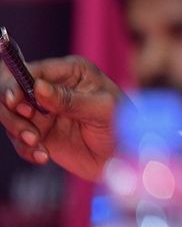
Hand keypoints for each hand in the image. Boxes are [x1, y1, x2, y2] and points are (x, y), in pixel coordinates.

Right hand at [1, 56, 120, 180]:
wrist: (125, 156)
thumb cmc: (122, 124)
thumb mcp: (102, 109)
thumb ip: (70, 99)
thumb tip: (38, 87)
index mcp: (71, 71)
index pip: (33, 70)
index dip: (17, 82)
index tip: (15, 100)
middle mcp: (53, 88)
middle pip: (12, 90)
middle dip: (11, 109)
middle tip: (26, 128)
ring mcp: (44, 111)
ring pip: (11, 115)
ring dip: (17, 130)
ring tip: (36, 143)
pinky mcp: (40, 133)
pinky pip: (19, 139)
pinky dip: (26, 149)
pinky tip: (43, 156)